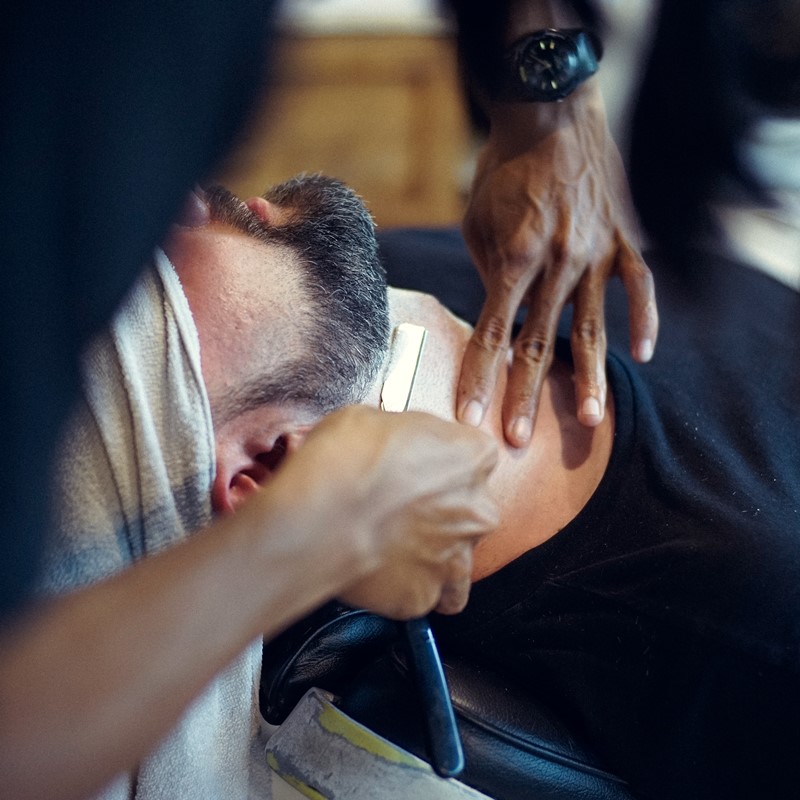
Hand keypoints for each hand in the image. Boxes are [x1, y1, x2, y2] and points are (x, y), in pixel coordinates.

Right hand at [279, 406, 498, 618]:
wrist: (313, 517)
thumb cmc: (341, 463)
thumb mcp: (375, 418)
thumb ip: (406, 436)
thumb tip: (395, 443)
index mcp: (472, 457)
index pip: (475, 457)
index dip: (442, 462)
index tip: (420, 466)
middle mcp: (475, 510)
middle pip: (470, 510)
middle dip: (440, 510)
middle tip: (398, 507)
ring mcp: (453, 558)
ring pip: (457, 563)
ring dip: (433, 556)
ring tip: (395, 547)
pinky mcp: (422, 596)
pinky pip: (420, 594)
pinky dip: (403, 586)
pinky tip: (377, 570)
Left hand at [457, 83, 657, 446]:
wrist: (549, 112)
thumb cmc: (502, 171)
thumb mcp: (478, 223)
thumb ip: (489, 275)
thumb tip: (500, 319)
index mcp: (515, 258)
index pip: (492, 334)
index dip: (478, 379)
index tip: (469, 419)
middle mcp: (559, 263)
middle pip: (541, 344)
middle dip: (527, 396)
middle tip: (518, 441)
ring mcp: (597, 253)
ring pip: (595, 327)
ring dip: (593, 378)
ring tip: (592, 422)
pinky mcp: (624, 239)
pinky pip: (640, 286)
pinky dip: (644, 320)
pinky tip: (643, 355)